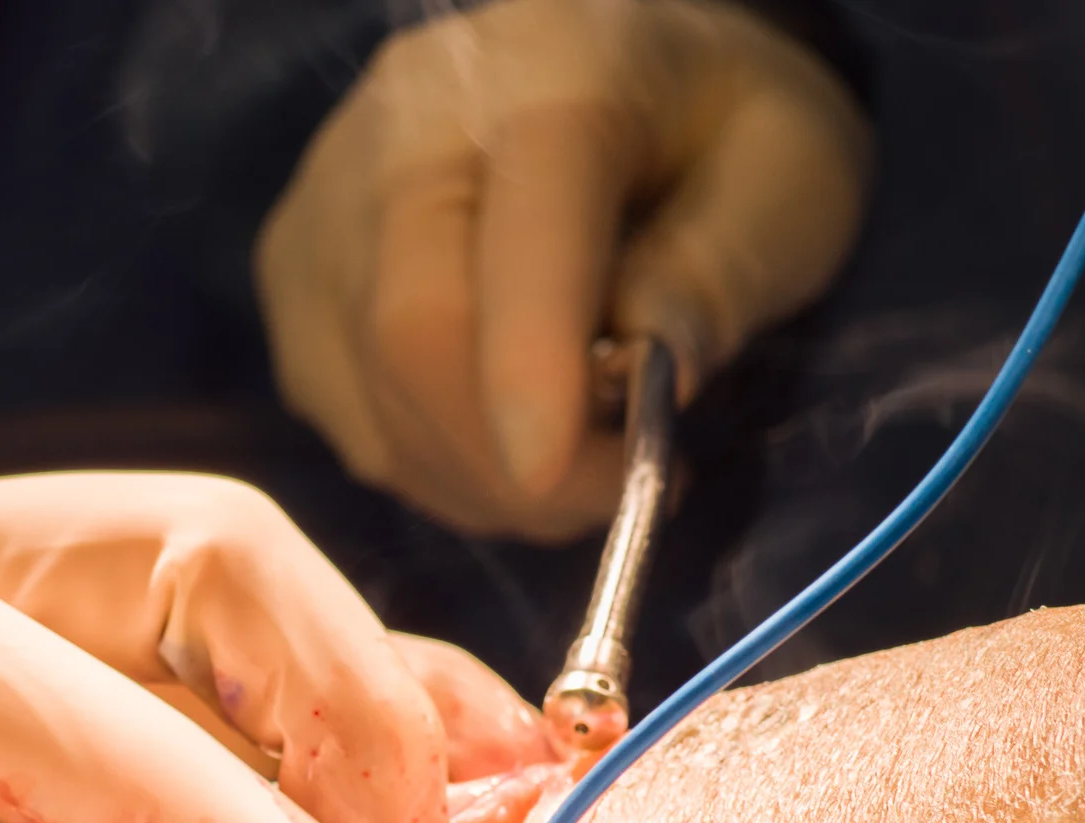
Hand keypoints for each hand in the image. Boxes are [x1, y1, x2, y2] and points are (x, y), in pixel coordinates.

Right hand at [256, 0, 869, 539]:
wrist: (602, 67)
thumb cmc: (710, 125)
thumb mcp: (789, 172)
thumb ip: (728, 264)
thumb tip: (654, 369)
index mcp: (550, 73)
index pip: (519, 227)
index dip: (527, 362)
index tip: (555, 475)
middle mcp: (404, 124)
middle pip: (412, 329)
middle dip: (509, 462)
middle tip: (613, 493)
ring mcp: (328, 202)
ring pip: (372, 395)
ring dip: (479, 479)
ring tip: (575, 461)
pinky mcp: (294, 273)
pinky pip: (348, 417)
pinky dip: (431, 467)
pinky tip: (500, 435)